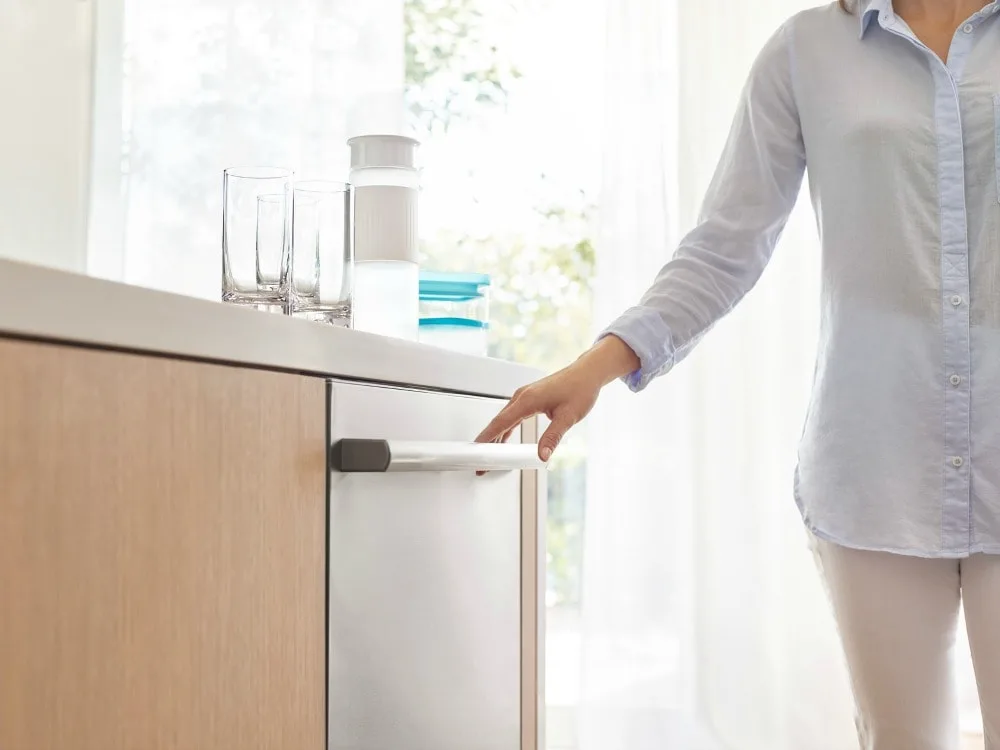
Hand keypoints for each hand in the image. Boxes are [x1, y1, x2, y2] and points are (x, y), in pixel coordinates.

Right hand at [476, 335, 639, 461]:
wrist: (588, 373)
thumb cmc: (580, 389)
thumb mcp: (568, 418)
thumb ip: (552, 438)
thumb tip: (542, 456)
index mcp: (527, 400)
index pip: (500, 422)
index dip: (486, 437)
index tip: (475, 450)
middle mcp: (522, 396)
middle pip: (498, 421)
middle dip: (487, 441)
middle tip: (480, 461)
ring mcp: (524, 396)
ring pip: (503, 418)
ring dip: (494, 435)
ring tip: (488, 453)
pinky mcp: (529, 397)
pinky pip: (511, 415)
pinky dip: (505, 428)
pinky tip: (502, 439)